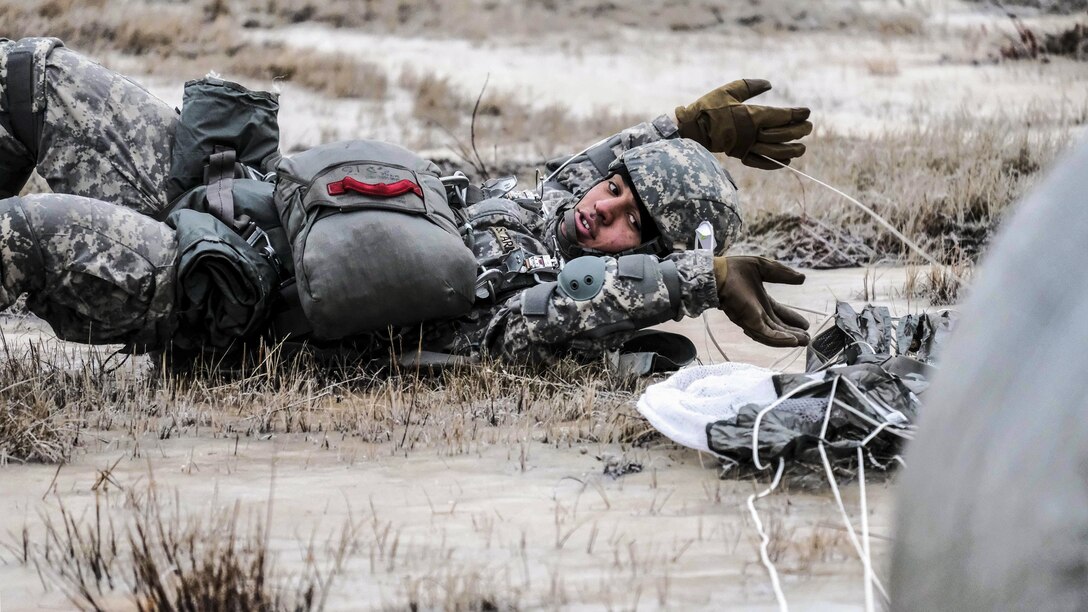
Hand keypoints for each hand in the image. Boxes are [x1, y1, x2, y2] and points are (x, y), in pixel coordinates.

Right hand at [676, 79, 811, 169]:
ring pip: (776, 151)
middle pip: (783, 134)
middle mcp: (753, 132)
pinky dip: (775, 163)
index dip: (797, 114)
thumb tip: (769, 85)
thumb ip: (751, 86)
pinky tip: (785, 161)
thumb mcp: (729, 90)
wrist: (691, 128)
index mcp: (752, 115)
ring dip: (792, 150)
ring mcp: (747, 146)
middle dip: (799, 131)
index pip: (782, 116)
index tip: (807, 112)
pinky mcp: (740, 154)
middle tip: (808, 127)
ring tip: (802, 148)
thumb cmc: (709, 107)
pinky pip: (761, 162)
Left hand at [714, 256, 809, 346]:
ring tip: (802, 342)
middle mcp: (757, 313)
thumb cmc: (736, 269)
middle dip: (793, 334)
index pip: (779, 314)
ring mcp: (752, 319)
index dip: (792, 319)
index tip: (806, 325)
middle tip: (807, 339)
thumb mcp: (765, 268)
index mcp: (760, 301)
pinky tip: (792, 341)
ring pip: (774, 334)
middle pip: (778, 328)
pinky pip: (766, 334)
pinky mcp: (749, 322)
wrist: (718, 273)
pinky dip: (779, 339)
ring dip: (788, 339)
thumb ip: (782, 274)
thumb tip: (802, 278)